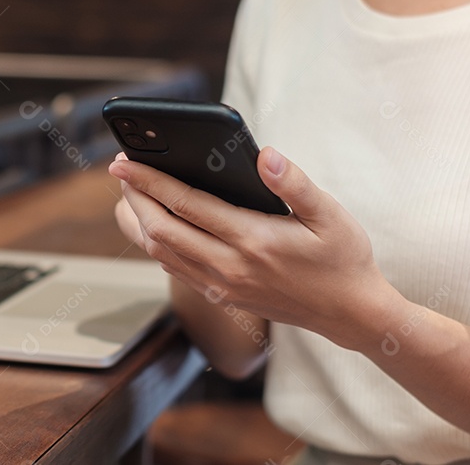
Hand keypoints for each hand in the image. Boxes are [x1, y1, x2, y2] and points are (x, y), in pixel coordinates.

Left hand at [109, 147, 397, 347]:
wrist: (350, 313)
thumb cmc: (342, 257)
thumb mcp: (329, 214)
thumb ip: (295, 183)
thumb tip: (265, 155)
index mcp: (252, 240)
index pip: (185, 205)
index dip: (148, 181)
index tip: (123, 163)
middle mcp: (229, 267)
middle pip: (160, 231)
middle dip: (132, 199)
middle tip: (119, 172)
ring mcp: (223, 286)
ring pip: (161, 254)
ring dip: (137, 224)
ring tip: (128, 196)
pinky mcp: (223, 297)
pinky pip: (176, 270)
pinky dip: (157, 246)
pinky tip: (156, 226)